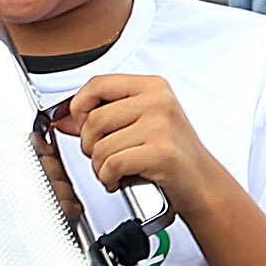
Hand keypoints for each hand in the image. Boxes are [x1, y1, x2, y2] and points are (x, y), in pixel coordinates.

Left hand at [52, 68, 208, 206]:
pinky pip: (112, 165)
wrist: (201, 182)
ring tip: (116, 170)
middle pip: (94, 119)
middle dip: (90, 145)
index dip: (78, 105)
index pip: (98, 84)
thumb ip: (103, 116)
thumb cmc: (170, 153)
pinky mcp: (160, 153)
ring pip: (100, 146)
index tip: (78, 122)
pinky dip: (109, 178)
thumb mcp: (139, 124)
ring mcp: (161, 125)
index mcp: (152, 87)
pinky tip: (120, 180)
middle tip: (105, 156)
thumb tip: (64, 119)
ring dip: (100, 167)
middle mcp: (158, 101)